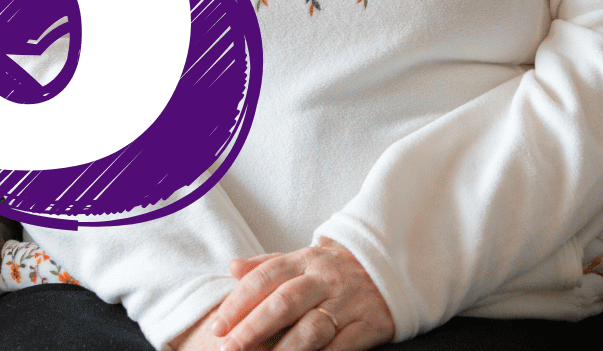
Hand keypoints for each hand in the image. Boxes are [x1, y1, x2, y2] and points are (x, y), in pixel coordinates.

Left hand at [209, 239, 393, 350]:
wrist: (385, 267)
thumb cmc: (330, 270)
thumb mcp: (300, 260)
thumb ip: (266, 266)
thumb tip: (232, 267)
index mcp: (303, 261)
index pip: (264, 278)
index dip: (238, 302)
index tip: (217, 326)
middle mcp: (323, 279)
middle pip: (284, 302)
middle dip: (253, 328)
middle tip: (229, 349)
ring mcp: (346, 303)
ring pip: (312, 327)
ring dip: (284, 350)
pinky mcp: (368, 325)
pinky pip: (342, 347)